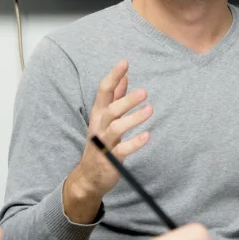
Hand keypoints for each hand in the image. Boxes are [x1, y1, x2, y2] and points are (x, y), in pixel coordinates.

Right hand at [63, 60, 152, 220]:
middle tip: (144, 91)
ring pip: (116, 128)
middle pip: (110, 110)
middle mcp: (99, 127)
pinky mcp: (111, 159)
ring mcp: (104, 143)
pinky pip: (123, 150)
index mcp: (98, 115)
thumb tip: (125, 77)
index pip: (103, 91)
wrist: (89, 177)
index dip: (114, 76)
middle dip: (126, 100)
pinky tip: (147, 135)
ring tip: (150, 110)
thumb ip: (115, 98)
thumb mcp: (105, 118)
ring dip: (133, 118)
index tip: (125, 62)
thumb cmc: (100, 143)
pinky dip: (135, 143)